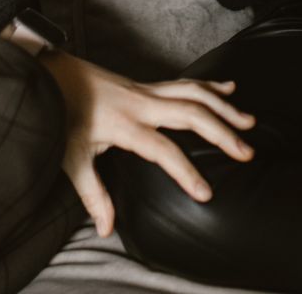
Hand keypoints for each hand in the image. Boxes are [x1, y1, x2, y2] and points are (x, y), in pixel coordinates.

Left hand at [39, 50, 255, 237]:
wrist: (51, 74)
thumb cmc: (60, 114)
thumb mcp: (72, 157)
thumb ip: (92, 194)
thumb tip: (106, 229)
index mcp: (125, 125)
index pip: (164, 150)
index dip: (186, 173)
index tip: (206, 194)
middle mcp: (142, 104)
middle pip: (192, 114)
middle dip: (222, 133)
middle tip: (247, 152)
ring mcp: (147, 90)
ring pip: (194, 93)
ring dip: (224, 106)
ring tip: (250, 122)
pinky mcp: (147, 84)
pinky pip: (186, 82)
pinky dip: (210, 84)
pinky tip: (230, 87)